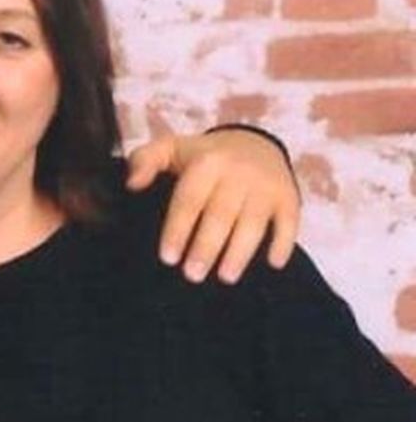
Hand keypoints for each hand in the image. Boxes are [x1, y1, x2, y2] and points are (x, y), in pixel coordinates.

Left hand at [126, 128, 300, 283]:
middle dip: (206, 247)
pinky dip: (283, 242)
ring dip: (240, 251)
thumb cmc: (201, 157)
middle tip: (192, 275)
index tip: (168, 258)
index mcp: (207, 162)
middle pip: (221, 214)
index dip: (178, 229)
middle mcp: (239, 172)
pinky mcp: (288, 197)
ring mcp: (266, 185)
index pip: (189, 200)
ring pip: (254, 222)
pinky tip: (273, 264)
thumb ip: (144, 162)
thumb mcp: (169, 150)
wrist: (252, 144)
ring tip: (225, 277)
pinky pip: (289, 221)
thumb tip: (132, 184)